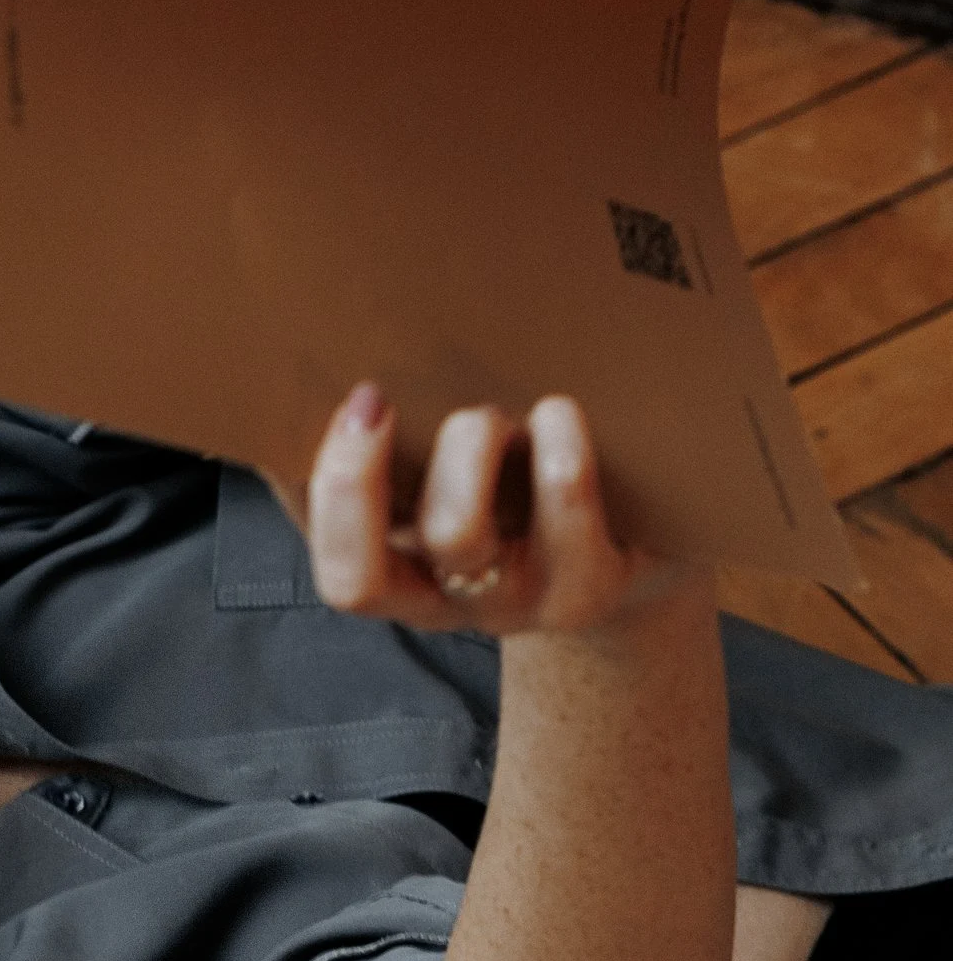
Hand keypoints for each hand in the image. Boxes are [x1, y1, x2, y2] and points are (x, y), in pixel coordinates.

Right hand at [305, 384, 705, 640]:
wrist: (647, 548)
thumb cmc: (534, 489)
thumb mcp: (461, 471)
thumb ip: (392, 437)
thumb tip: (320, 359)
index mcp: (394, 570)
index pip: (320, 551)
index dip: (314, 490)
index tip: (348, 397)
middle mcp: (441, 597)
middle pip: (358, 581)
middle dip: (352, 481)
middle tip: (376, 399)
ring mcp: (512, 600)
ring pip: (453, 537)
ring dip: (460, 451)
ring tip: (492, 409)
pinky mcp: (588, 584)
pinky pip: (563, 523)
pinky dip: (554, 458)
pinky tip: (556, 411)